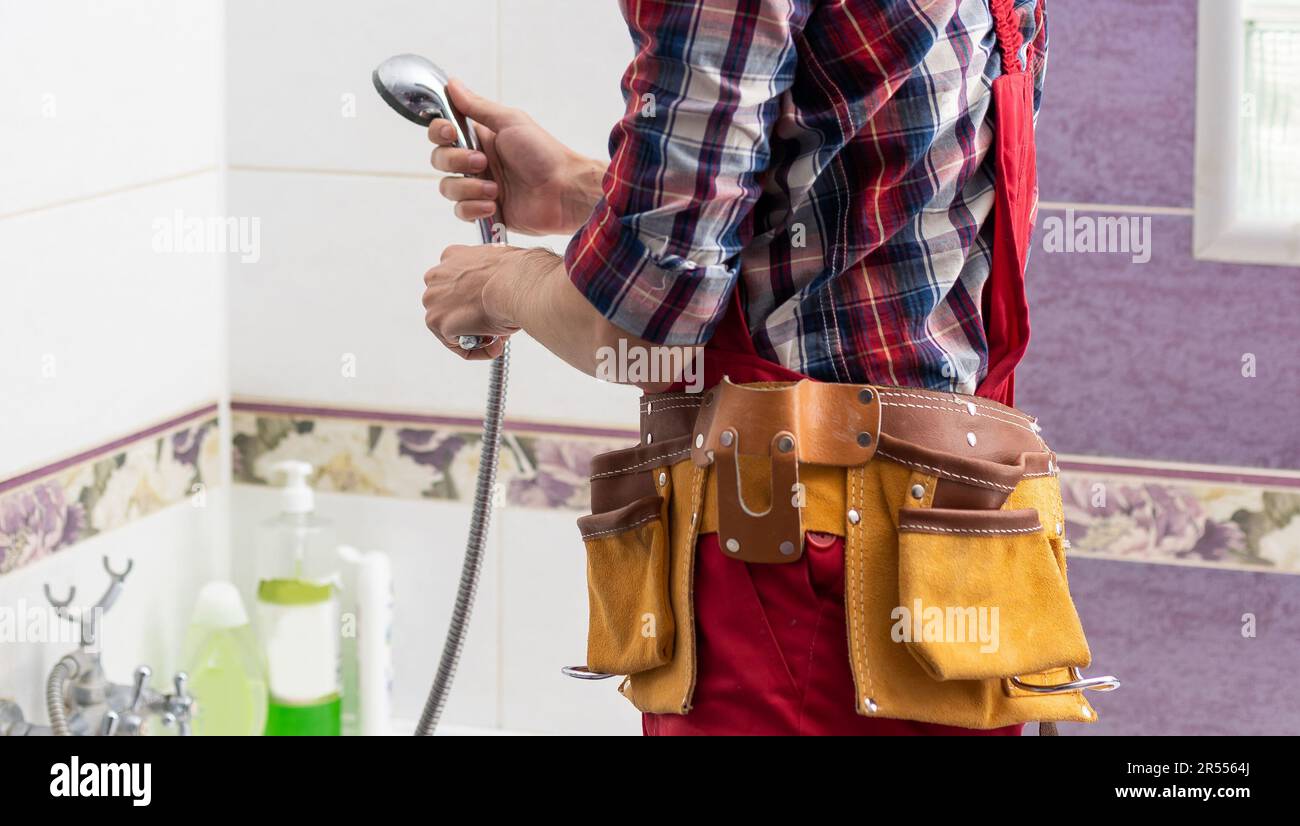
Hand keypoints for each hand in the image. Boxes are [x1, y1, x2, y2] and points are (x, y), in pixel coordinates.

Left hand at [422, 244, 532, 360]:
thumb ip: (493, 277)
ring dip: (472, 335)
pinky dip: (474, 351)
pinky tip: (493, 347)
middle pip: (449, 305)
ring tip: (496, 339)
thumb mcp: (503, 265)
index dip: (473, 300)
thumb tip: (502, 291)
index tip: (490, 309)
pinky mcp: (438, 322)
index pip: (455, 282)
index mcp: (453, 256)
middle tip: (495, 327)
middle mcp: (437, 275)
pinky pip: (457, 345)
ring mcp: (434, 300)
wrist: (514, 283)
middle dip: (470, 319)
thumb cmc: (516, 273)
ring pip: (450, 326)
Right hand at [428, 80, 604, 236]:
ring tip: (495, 190)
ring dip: (468, 187)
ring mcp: (480, 187)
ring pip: (448, 188)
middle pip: (440, 160)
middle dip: (456, 161)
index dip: (439, 131)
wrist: (564, 191)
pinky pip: (461, 212)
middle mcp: (477, 162)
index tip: (450, 132)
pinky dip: (473, 208)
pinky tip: (494, 205)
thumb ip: (477, 106)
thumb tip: (452, 83)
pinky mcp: (486, 211)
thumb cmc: (544, 153)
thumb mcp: (510, 122)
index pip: (442, 132)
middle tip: (483, 162)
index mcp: (481, 138)